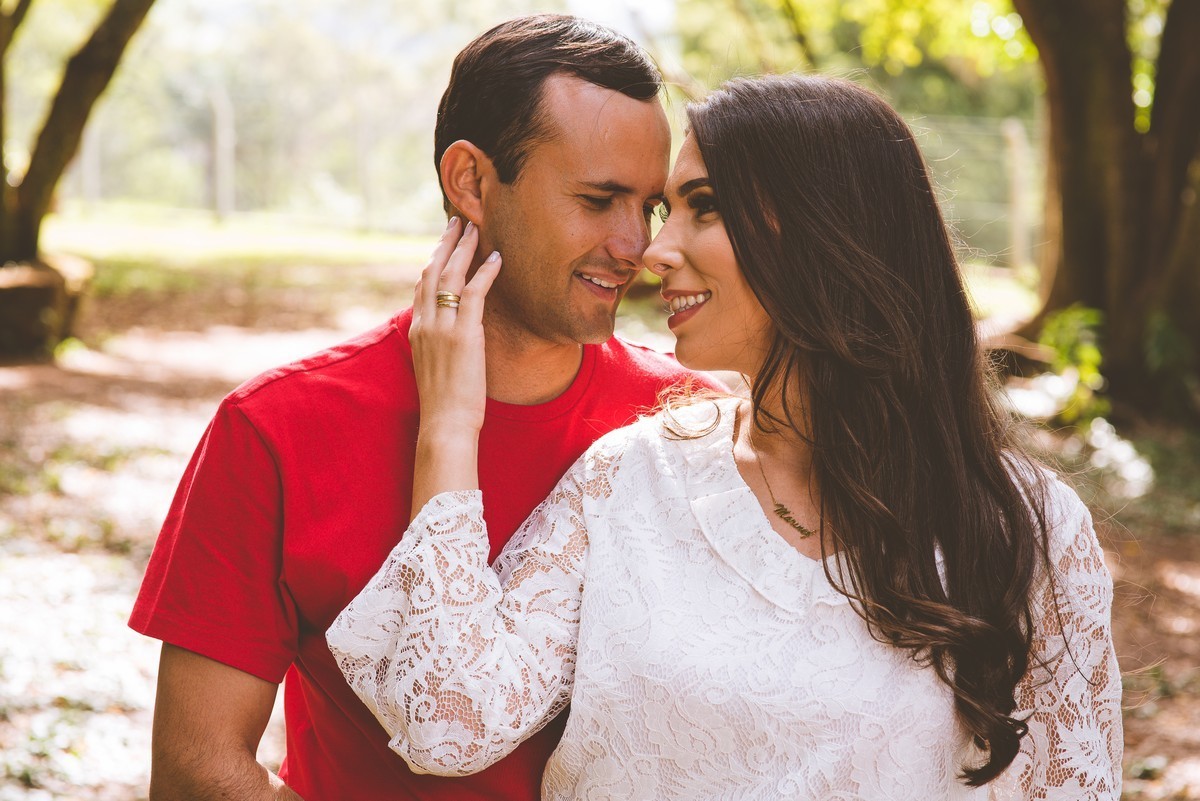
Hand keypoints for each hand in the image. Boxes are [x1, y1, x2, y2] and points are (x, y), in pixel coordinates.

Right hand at [409, 218, 501, 438]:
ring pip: (450, 276)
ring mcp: (442, 328)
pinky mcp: (464, 335)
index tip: (443, 244)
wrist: (444, 423)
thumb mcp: (435, 368)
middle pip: (431, 272)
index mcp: (416, 331)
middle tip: (457, 223)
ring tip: (475, 229)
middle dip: (445, 244)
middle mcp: (425, 324)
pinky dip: (485, 272)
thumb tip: (453, 338)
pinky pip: (473, 294)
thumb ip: (439, 346)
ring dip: (464, 249)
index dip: (433, 261)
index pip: (421, 286)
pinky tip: (496, 257)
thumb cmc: (444, 404)